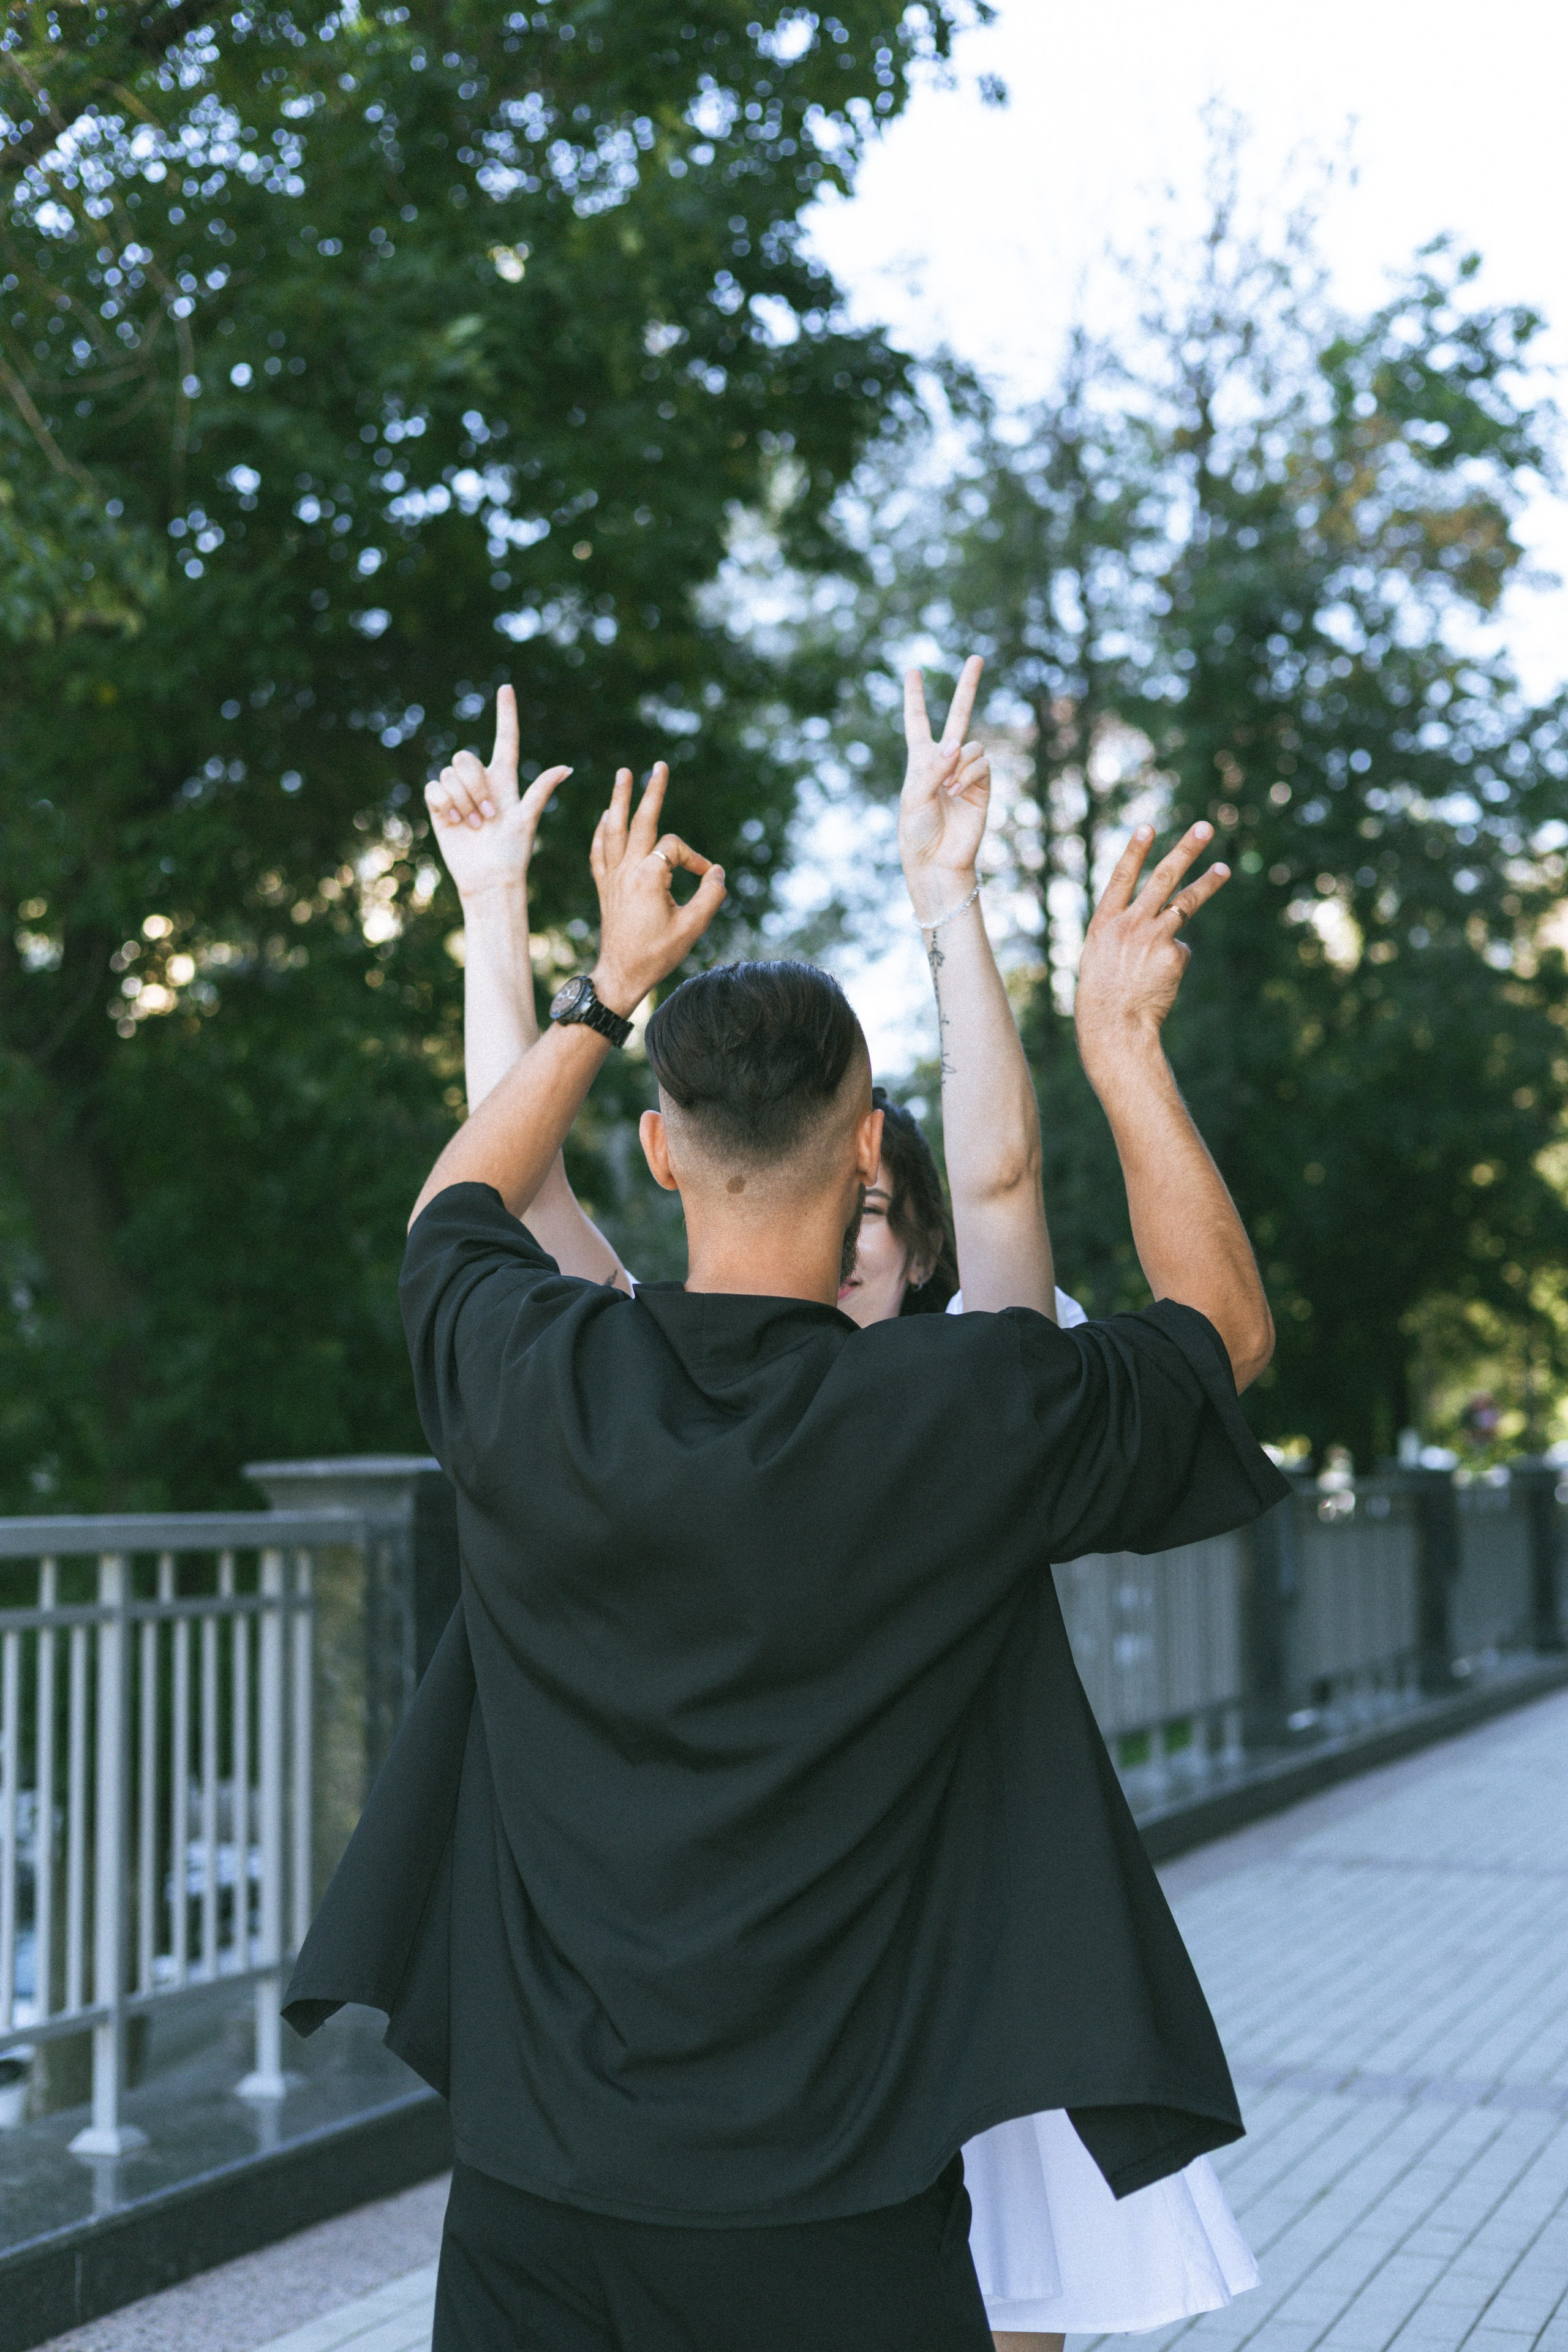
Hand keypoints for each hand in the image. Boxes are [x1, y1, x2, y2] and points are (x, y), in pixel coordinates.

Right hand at [424, 684, 571, 901]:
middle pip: (467, 758)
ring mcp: (459, 793)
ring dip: (463, 801)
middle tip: (488, 816)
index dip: (506, 714)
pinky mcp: (440, 805)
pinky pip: (434, 787)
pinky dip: (445, 804)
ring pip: (450, 773)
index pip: (505, 739)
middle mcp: (481, 782)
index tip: (507, 688)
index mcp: (505, 780)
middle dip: (475, 786)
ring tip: (474, 825)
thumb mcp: (528, 820)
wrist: (489, 878)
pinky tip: (455, 822)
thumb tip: (567, 767)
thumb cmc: (513, 853)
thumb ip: (541, 790)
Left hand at [588, 762, 725, 1015]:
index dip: (694, 858)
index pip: (674, 847)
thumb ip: (710, 896)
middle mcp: (625, 870)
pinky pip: (599, 851)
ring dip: (619, 800)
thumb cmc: (656, 954)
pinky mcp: (604, 888)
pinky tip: (605, 818)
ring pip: (614, 829)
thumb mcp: (692, 927)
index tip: (707, 877)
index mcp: (647, 876)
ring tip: (623, 774)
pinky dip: (602, 831)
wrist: (621, 975)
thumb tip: (717, 872)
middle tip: (658, 765)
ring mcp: (611, 877)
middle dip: (651, 791)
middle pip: (640, 821)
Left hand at [898, 655, 990, 923]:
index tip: (913, 670)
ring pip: (973, 745)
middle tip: (977, 657)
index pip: (917, 721)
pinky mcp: (983, 786)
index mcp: (920, 760)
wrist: (936, 861)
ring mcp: (966, 772)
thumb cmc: (916, 831)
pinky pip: (982, 763)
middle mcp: (945, 760)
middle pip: (959, 715)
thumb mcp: (913, 796)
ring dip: (959, 764)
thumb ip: (933, 767)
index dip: (915, 696)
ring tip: (946, 791)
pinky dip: (968, 774)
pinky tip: (956, 792)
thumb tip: (958, 743)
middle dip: (968, 687)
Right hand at [1075, 821, 1228, 1082]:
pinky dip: (1173, 961)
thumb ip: (1122, 931)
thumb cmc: (1103, 996)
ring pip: (1185, 903)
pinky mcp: (1174, 954)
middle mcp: (1129, 923)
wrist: (1114, 1026)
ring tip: (1225, 869)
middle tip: (1204, 828)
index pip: (1120, 878)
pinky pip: (1179, 949)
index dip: (1134, 851)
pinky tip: (1161, 979)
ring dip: (1207, 883)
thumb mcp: (1100, 957)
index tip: (1147, 827)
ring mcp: (1153, 937)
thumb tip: (1165, 920)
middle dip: (1184, 851)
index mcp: (1104, 923)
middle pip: (1163, 878)